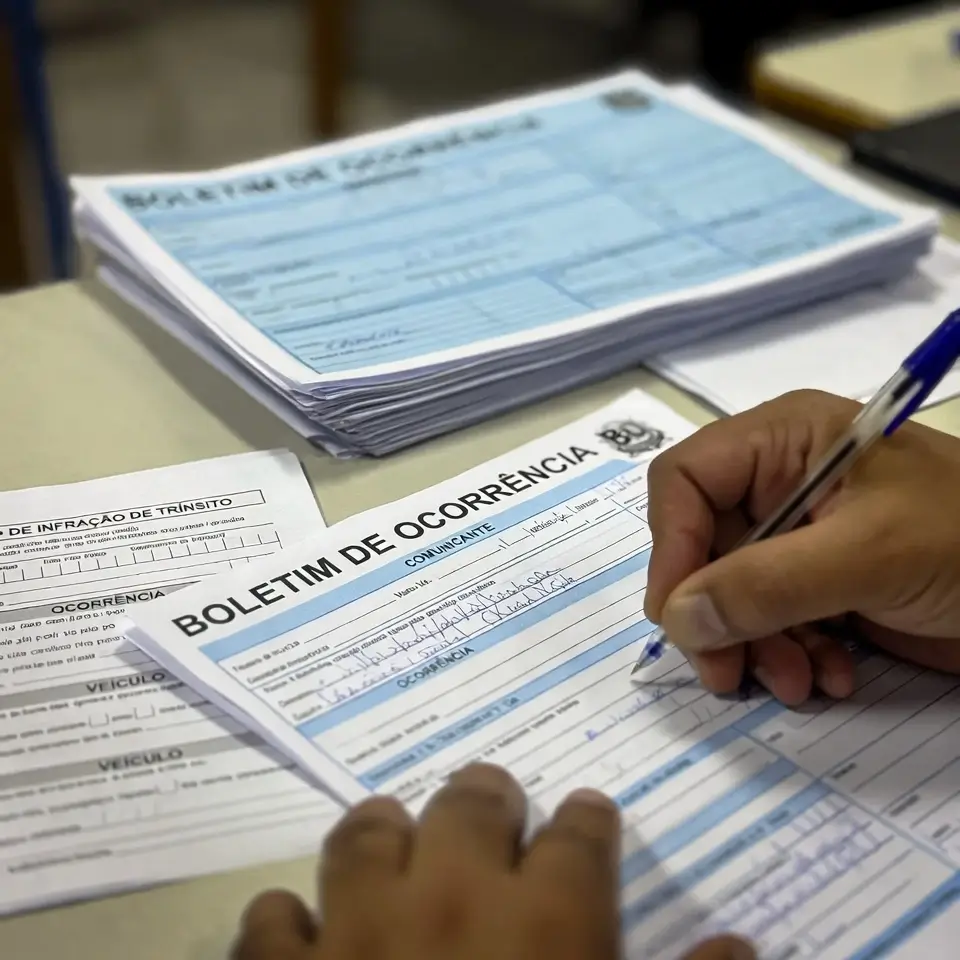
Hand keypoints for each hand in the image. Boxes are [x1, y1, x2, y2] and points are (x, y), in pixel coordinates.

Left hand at [232, 763, 753, 959]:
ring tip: (393, 830)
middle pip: (470, 806)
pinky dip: (286, 921)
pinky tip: (299, 931)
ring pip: (363, 837)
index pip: (580, 839)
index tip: (589, 812)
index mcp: (548, 923)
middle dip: (487, 795)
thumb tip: (742, 948)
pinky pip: (270, 921)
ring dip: (381, 830)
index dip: (588, 820)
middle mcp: (451, 900)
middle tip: (493, 798)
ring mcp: (356, 933)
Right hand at [644, 389, 959, 704]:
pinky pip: (772, 620)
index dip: (672, 546)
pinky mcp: (823, 582)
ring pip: (732, 594)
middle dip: (718, 615)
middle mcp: (780, 482)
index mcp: (784, 440)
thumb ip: (768, 584)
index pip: (685, 482)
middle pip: (702, 548)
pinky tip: (831, 673)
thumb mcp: (869, 555)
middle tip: (726, 675)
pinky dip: (791, 653)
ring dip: (756, 646)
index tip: (679, 618)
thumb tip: (677, 619)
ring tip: (797, 682)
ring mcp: (801, 535)